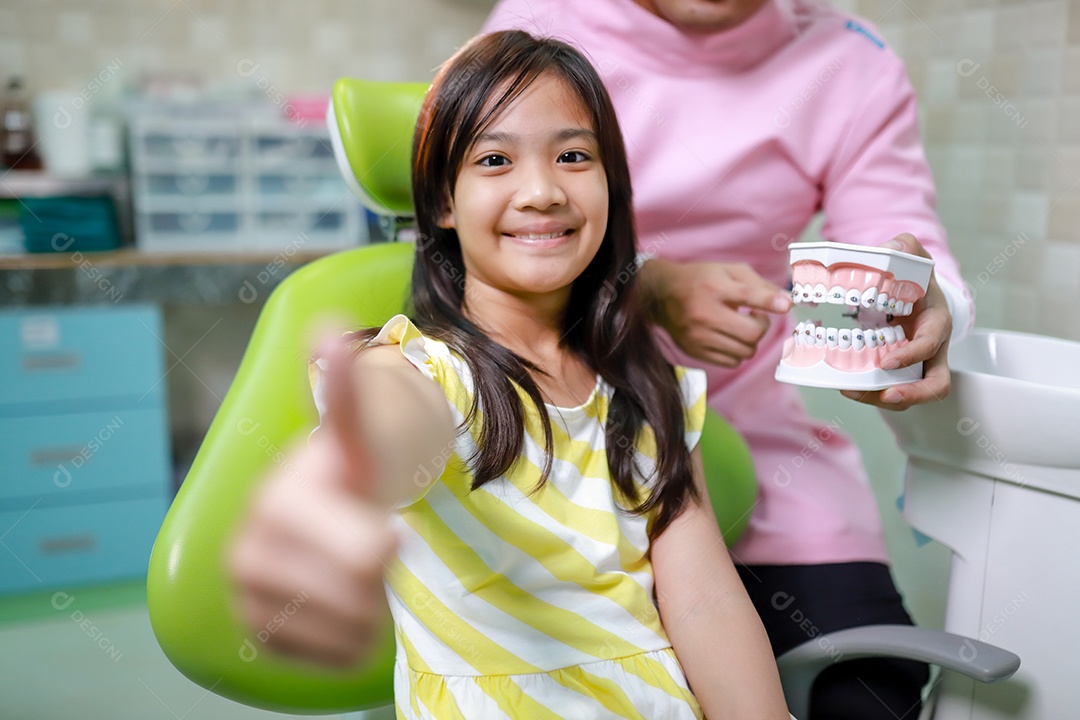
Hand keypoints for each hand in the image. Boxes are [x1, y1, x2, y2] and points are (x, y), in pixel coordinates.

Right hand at [229, 335, 395, 666]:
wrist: (308, 528)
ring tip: (356, 572)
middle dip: (380, 567)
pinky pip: (334, 656)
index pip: (354, 545)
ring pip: (351, 626)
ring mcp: (249, 599)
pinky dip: (352, 639)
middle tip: (373, 545)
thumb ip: (346, 391)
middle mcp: (251, 551)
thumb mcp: (356, 439)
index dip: (373, 543)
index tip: (388, 538)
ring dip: (369, 604)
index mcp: (281, 501)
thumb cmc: (341, 481)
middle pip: (364, 580)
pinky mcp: (257, 637)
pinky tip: (341, 605)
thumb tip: (330, 327)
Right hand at [639, 258, 792, 367]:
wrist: (661, 295)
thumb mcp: (730, 271)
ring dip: (751, 341)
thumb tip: (788, 303)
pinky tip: (730, 337)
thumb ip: (761, 286)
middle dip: (762, 326)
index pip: (748, 296)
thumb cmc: (702, 280)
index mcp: (714, 287)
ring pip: (745, 352)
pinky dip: (738, 352)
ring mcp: (698, 336)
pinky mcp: (694, 351)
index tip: (786, 305)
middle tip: (754, 316)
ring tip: (740, 326)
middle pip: (752, 333)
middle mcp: (704, 313)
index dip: (770, 303)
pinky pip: (731, 362)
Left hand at [841, 233, 952, 409]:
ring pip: (908, 393)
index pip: (933, 345)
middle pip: (934, 385)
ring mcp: (917, 364)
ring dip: (879, 397)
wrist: (913, 292)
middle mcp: (931, 349)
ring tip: (850, 392)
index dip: (914, 355)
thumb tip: (889, 247)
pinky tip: (843, 384)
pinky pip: (887, 389)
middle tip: (884, 395)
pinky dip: (867, 392)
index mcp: (935, 322)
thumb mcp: (913, 256)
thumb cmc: (914, 277)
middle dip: (912, 395)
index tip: (890, 361)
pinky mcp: (898, 371)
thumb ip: (904, 246)